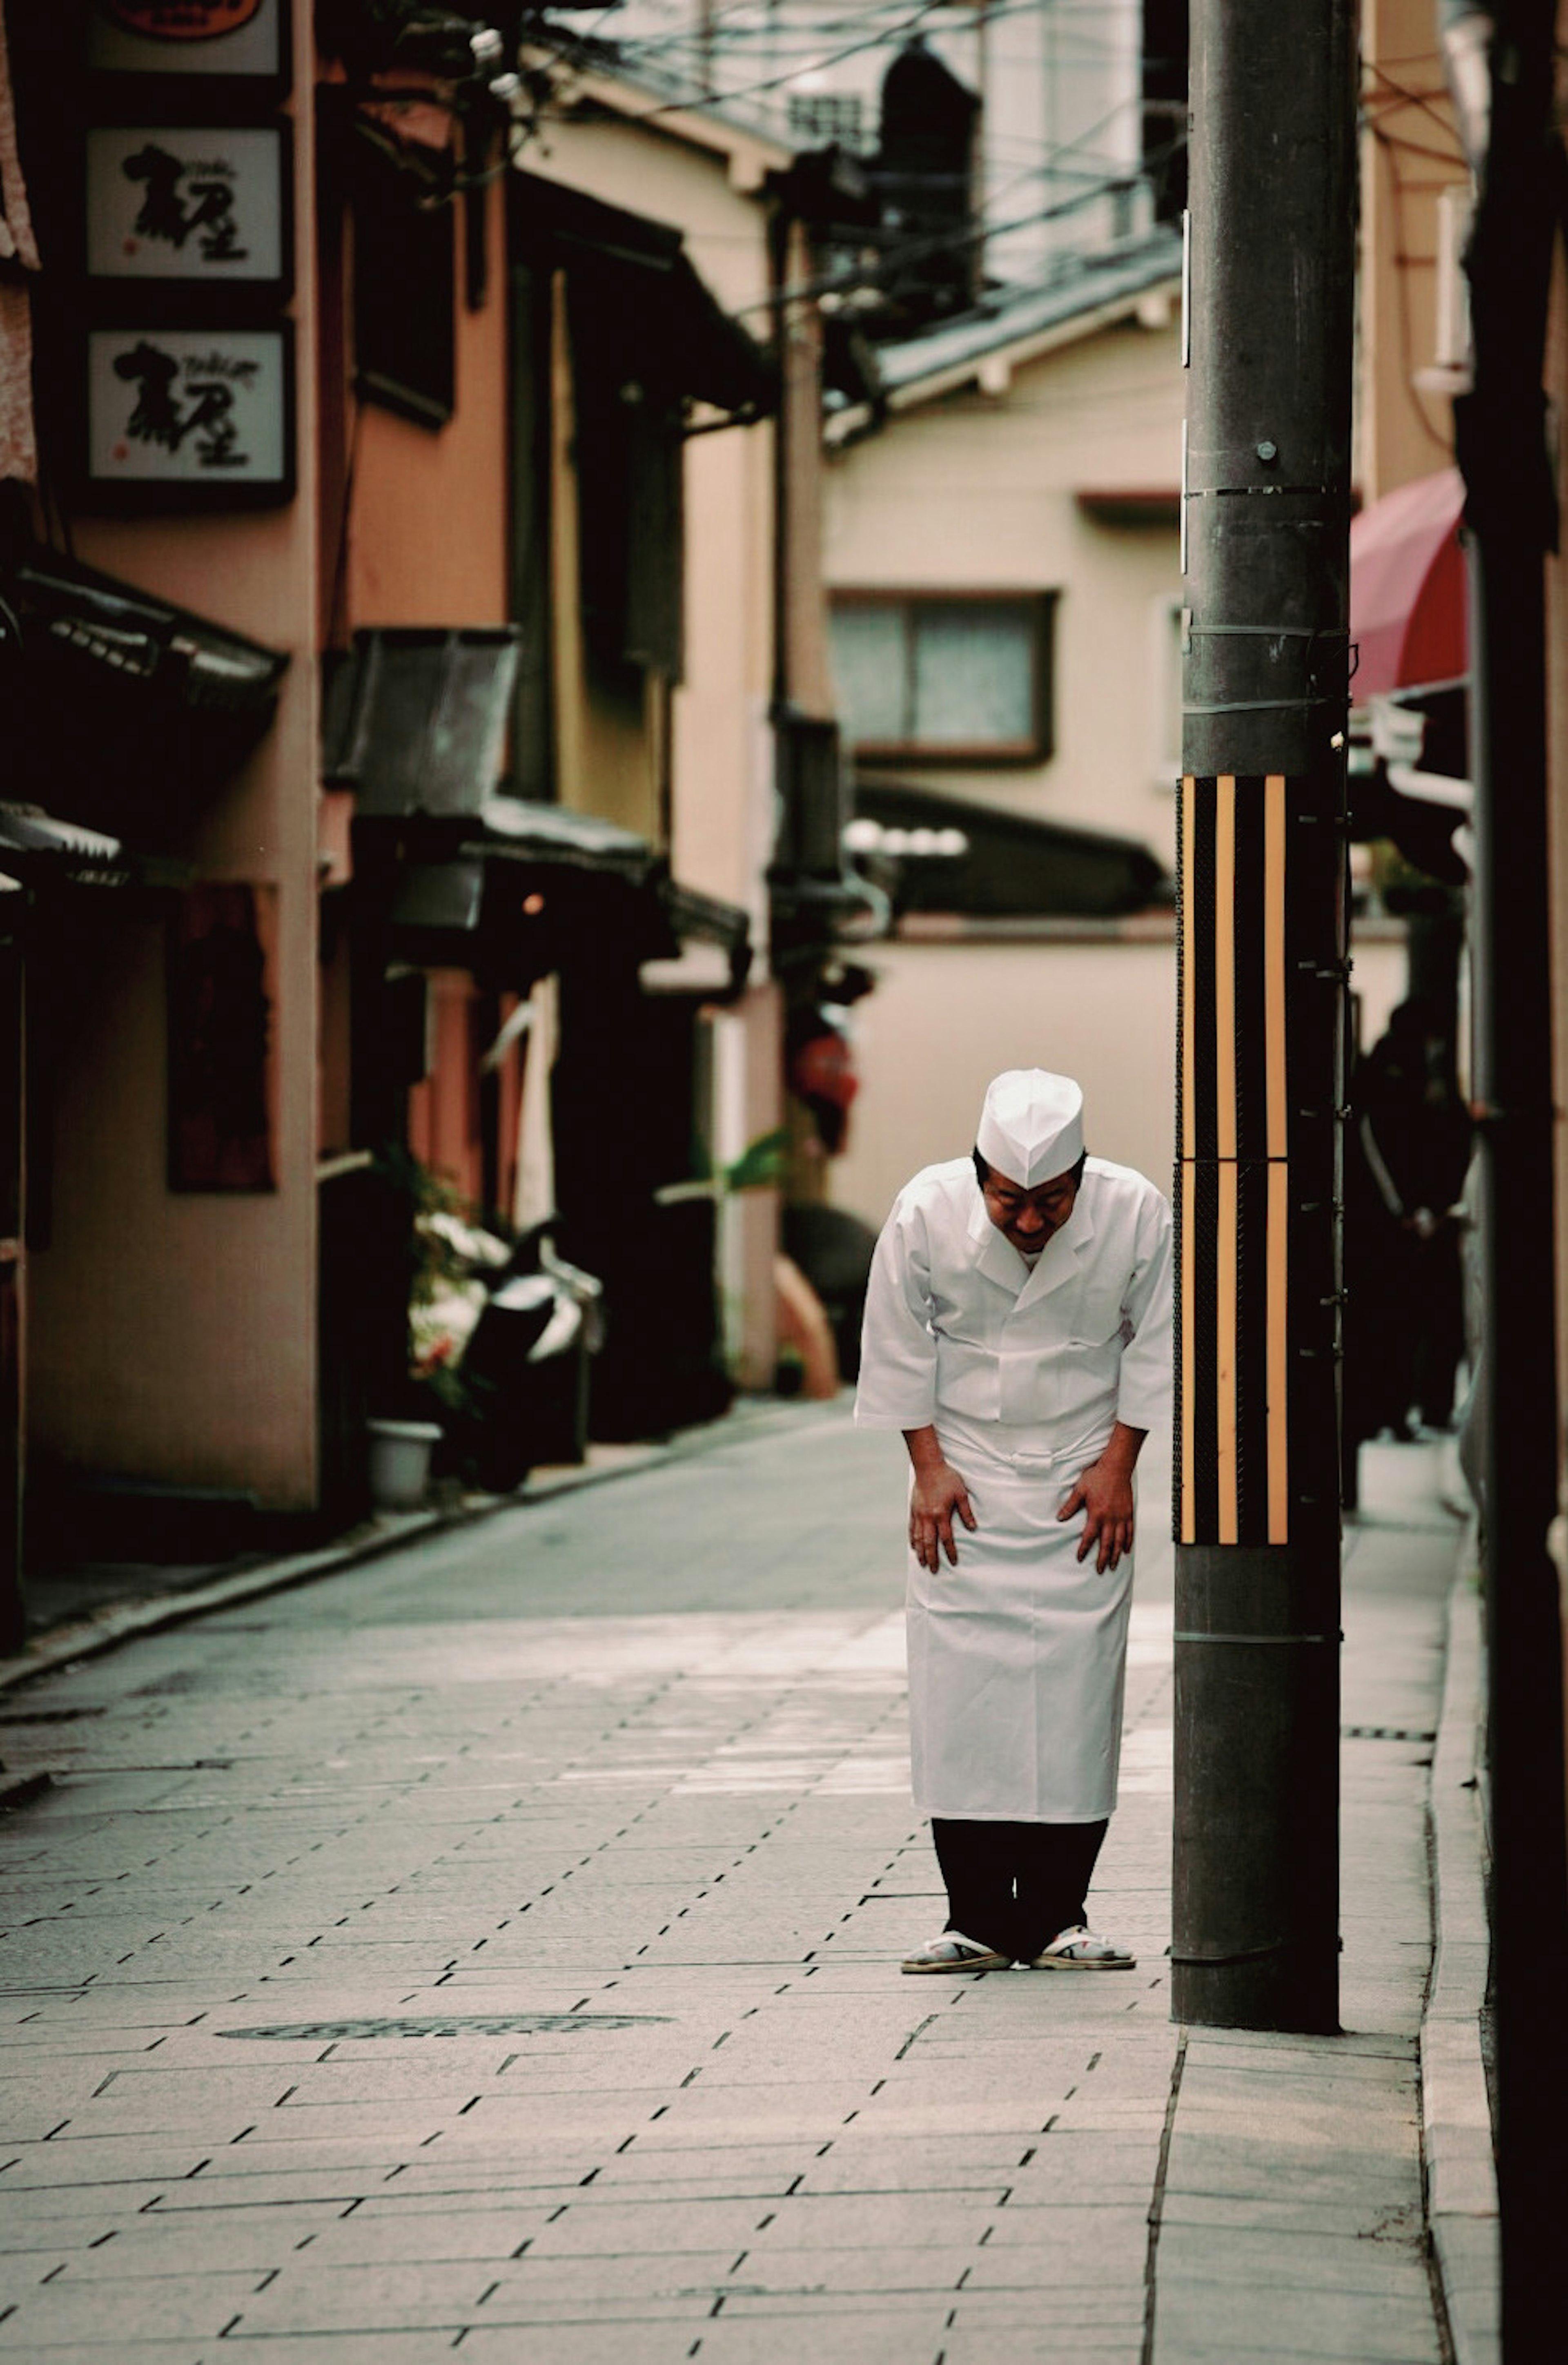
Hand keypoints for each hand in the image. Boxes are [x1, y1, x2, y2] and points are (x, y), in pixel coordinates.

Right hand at [909, 1461, 976, 1571]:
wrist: (928, 1466)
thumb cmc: (947, 1478)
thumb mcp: (961, 1494)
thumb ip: (967, 1512)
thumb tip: (973, 1528)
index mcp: (941, 1514)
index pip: (946, 1538)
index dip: (950, 1552)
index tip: (954, 1562)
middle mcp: (928, 1517)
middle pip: (929, 1543)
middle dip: (932, 1558)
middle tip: (934, 1570)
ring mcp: (919, 1514)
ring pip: (918, 1538)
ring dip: (920, 1552)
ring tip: (922, 1563)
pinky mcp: (913, 1510)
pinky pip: (911, 1528)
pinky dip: (912, 1539)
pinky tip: (913, 1546)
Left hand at [1057, 1453, 1134, 1572]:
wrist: (1116, 1467)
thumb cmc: (1097, 1477)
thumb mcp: (1080, 1490)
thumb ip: (1070, 1506)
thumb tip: (1059, 1518)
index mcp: (1096, 1514)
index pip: (1089, 1537)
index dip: (1084, 1549)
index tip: (1080, 1559)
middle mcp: (1110, 1519)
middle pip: (1106, 1544)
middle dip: (1102, 1559)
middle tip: (1099, 1571)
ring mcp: (1121, 1517)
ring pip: (1119, 1541)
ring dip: (1115, 1555)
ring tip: (1112, 1566)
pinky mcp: (1129, 1513)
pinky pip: (1129, 1531)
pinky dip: (1128, 1542)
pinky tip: (1126, 1550)